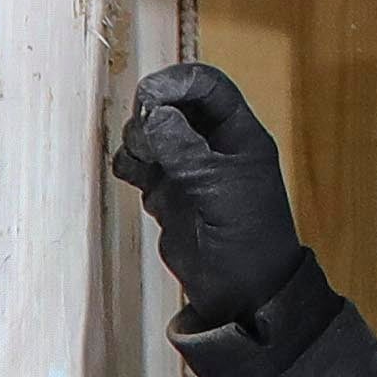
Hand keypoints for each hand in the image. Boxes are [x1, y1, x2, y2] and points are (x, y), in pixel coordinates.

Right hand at [108, 64, 310, 323]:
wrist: (241, 293)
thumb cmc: (247, 238)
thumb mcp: (218, 188)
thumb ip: (184, 149)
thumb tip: (153, 114)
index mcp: (239, 134)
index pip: (207, 86)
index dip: (176, 82)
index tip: (148, 96)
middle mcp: (211, 144)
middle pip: (171, 103)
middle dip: (151, 112)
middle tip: (146, 139)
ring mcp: (187, 166)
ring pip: (150, 131)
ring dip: (138, 139)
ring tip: (144, 163)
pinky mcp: (167, 191)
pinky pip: (139, 162)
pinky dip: (130, 163)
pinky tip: (133, 175)